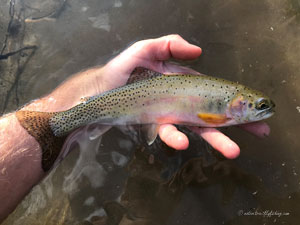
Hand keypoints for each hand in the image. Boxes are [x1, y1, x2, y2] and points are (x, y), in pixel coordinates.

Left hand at [101, 35, 269, 158]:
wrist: (102, 89)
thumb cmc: (124, 69)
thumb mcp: (146, 49)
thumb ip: (170, 44)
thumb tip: (199, 52)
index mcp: (186, 83)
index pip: (216, 92)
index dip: (236, 100)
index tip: (255, 109)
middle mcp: (183, 101)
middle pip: (215, 114)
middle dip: (238, 125)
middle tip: (260, 133)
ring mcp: (171, 114)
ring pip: (197, 129)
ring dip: (215, 139)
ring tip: (233, 150)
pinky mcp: (156, 124)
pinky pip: (170, 132)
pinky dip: (177, 138)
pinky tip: (182, 141)